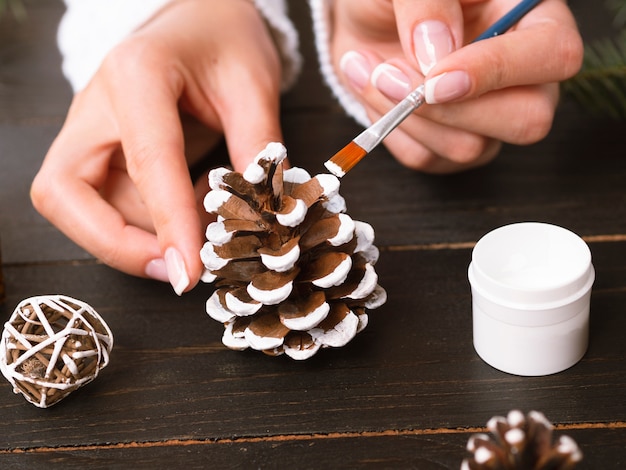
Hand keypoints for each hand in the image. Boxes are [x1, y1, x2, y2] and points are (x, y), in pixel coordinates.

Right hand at [31, 0, 282, 293]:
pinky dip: (151, 224)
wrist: (203, 20)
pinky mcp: (100, 153)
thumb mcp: (254, 85)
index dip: (167, 223)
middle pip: (64, 193)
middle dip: (112, 244)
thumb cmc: (225, 42)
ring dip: (139, 237)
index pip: (145, 160)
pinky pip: (109, 206)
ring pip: (84, 208)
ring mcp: (91, 132)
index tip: (190, 271)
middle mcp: (96, 106)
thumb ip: (259, 147)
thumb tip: (267, 215)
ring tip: (202, 232)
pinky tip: (194, 209)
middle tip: (174, 269)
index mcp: (136, 74)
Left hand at [330, 0, 582, 172]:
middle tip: (388, 75)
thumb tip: (437, 53)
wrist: (364, 19)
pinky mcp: (451, 143)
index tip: (435, 75)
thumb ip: (429, 3)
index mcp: (531, 19)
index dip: (497, 71)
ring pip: (470, 148)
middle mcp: (521, 75)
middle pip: (528, 120)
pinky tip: (372, 89)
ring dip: (407, 116)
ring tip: (372, 71)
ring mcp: (488, 116)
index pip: (554, 54)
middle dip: (450, 109)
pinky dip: (390, 128)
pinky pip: (428, 158)